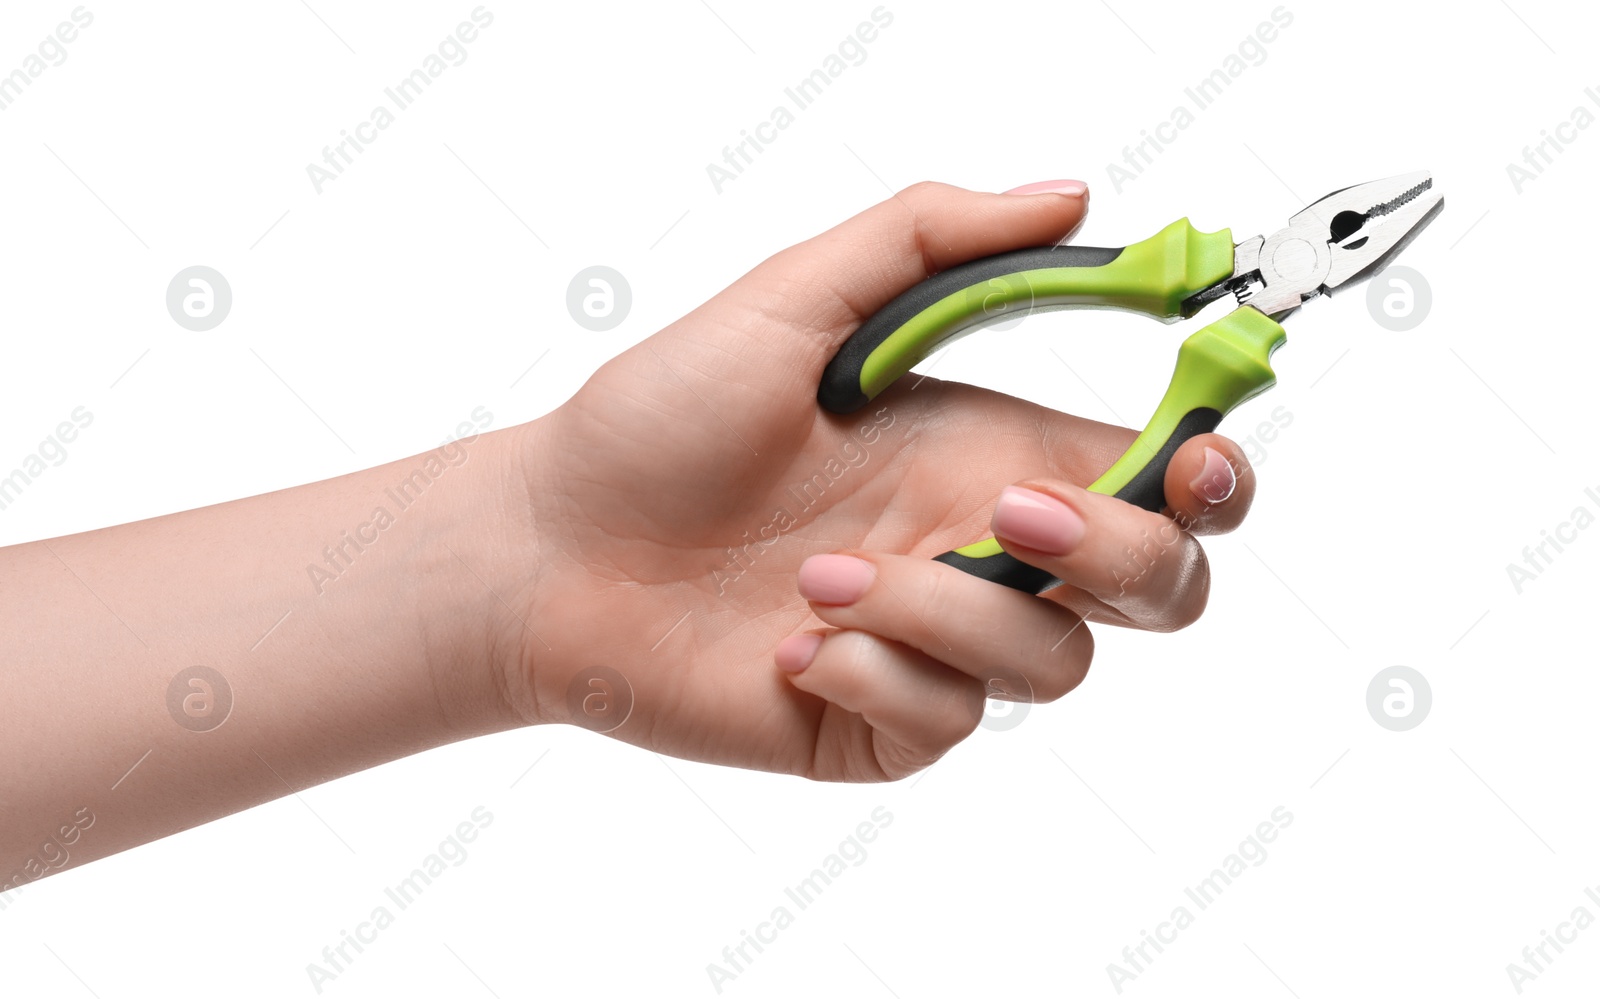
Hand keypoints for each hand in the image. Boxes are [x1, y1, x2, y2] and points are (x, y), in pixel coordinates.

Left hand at [507, 181, 1257, 780]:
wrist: (550, 548)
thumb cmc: (657, 422)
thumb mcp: (790, 300)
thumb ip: (929, 243)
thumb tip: (1071, 195)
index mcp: (983, 451)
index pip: (1154, 475)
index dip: (1209, 473)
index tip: (1198, 456)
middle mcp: (979, 550)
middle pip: (1157, 586)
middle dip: (1119, 549)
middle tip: (1008, 509)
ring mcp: (938, 646)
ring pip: (1052, 661)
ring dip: (939, 608)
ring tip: (814, 574)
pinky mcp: (884, 721)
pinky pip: (949, 721)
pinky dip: (871, 673)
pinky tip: (786, 644)